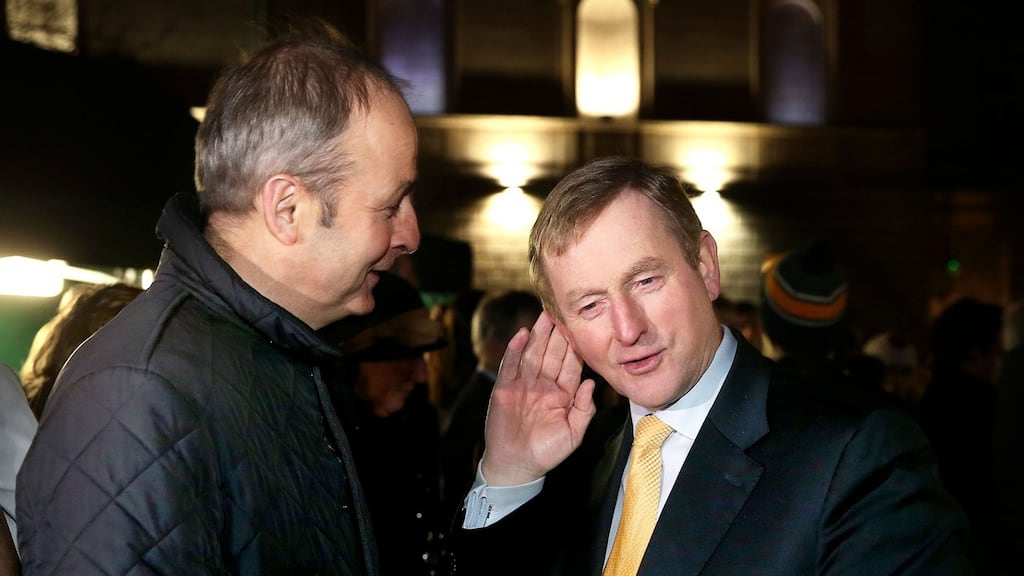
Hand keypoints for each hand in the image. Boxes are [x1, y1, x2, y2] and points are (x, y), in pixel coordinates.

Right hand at [480, 311, 596, 485]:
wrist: (517, 465)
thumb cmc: (547, 452)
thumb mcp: (574, 434)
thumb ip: (584, 409)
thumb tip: (590, 383)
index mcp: (562, 394)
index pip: (571, 365)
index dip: (575, 346)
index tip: (582, 327)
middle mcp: (543, 385)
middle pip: (552, 353)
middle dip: (557, 332)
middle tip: (562, 309)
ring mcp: (523, 385)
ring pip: (532, 354)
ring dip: (539, 334)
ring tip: (544, 314)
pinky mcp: (505, 388)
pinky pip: (511, 365)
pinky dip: (515, 349)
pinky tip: (522, 334)